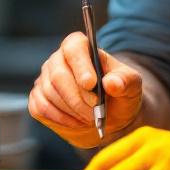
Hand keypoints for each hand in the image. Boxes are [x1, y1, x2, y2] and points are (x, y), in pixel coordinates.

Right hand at [29, 32, 143, 147]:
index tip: (91, 84)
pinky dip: (60, 119)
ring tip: (90, 117)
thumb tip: (112, 83)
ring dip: (72, 110)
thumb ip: (125, 81)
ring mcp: (45, 79)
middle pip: (58, 75)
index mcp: (81, 47)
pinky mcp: (38, 99)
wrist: (109, 118)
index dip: (80, 66)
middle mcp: (59, 59)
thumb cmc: (120, 95)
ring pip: (49, 94)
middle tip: (95, 112)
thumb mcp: (131, 86)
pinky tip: (76, 122)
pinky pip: (41, 108)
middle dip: (77, 98)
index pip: (74, 48)